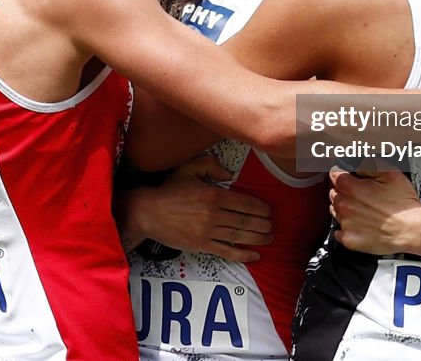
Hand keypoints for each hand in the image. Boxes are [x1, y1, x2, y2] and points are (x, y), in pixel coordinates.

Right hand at [127, 156, 272, 262]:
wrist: (147, 212)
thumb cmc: (169, 190)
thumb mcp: (188, 168)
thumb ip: (210, 165)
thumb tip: (229, 173)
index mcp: (212, 194)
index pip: (245, 203)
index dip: (261, 208)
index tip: (269, 211)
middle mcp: (213, 214)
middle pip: (246, 221)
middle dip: (263, 225)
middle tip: (273, 226)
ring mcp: (207, 231)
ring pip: (239, 236)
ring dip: (258, 238)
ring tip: (269, 238)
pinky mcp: (201, 245)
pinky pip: (226, 251)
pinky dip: (242, 255)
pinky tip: (255, 256)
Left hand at [330, 168, 420, 254]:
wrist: (412, 230)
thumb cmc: (403, 204)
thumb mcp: (389, 173)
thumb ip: (368, 164)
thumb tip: (357, 162)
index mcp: (351, 188)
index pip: (334, 173)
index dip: (341, 171)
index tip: (346, 173)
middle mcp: (344, 205)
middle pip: (334, 192)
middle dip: (343, 190)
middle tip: (359, 192)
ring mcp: (346, 224)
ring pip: (336, 211)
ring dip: (344, 208)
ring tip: (362, 209)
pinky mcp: (350, 240)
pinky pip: (339, 232)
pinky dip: (345, 228)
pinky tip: (358, 224)